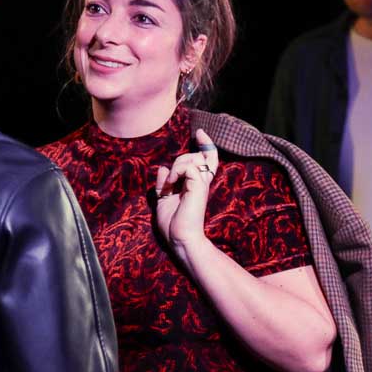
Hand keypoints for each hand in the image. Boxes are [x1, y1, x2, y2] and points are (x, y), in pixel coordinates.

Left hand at [154, 129, 219, 262]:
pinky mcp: (199, 187)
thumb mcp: (163, 199)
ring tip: (169, 183)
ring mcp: (201, 184)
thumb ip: (164, 184)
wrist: (180, 239)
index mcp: (197, 185)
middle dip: (181, 160)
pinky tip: (171, 184)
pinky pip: (188, 166)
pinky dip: (176, 171)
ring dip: (177, 165)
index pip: (208, 159)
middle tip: (169, 181)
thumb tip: (163, 168)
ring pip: (193, 158)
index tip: (200, 132)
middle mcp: (202, 182)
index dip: (207, 144)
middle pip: (199, 155)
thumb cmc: (173, 224)